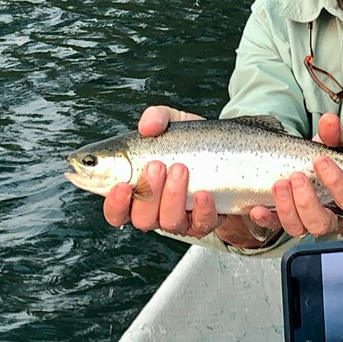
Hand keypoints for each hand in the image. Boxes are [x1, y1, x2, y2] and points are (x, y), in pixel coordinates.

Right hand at [103, 106, 220, 238]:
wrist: (227, 150)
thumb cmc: (189, 140)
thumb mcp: (172, 122)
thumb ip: (156, 118)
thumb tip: (146, 126)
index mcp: (138, 190)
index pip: (117, 210)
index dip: (115, 204)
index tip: (121, 185)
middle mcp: (156, 209)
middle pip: (141, 218)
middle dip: (148, 192)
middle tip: (157, 165)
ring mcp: (181, 217)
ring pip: (169, 222)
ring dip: (172, 197)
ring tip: (180, 168)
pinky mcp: (205, 220)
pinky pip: (201, 223)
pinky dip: (202, 210)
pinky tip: (204, 193)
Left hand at [251, 113, 342, 238]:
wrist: (331, 176)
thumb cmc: (340, 164)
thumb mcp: (341, 146)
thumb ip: (336, 134)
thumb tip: (329, 121)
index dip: (336, 182)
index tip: (321, 160)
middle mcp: (334, 217)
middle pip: (322, 222)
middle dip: (306, 201)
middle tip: (296, 176)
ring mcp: (310, 222)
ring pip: (300, 228)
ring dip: (286, 208)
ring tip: (279, 184)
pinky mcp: (290, 221)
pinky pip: (277, 228)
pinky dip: (266, 219)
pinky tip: (258, 208)